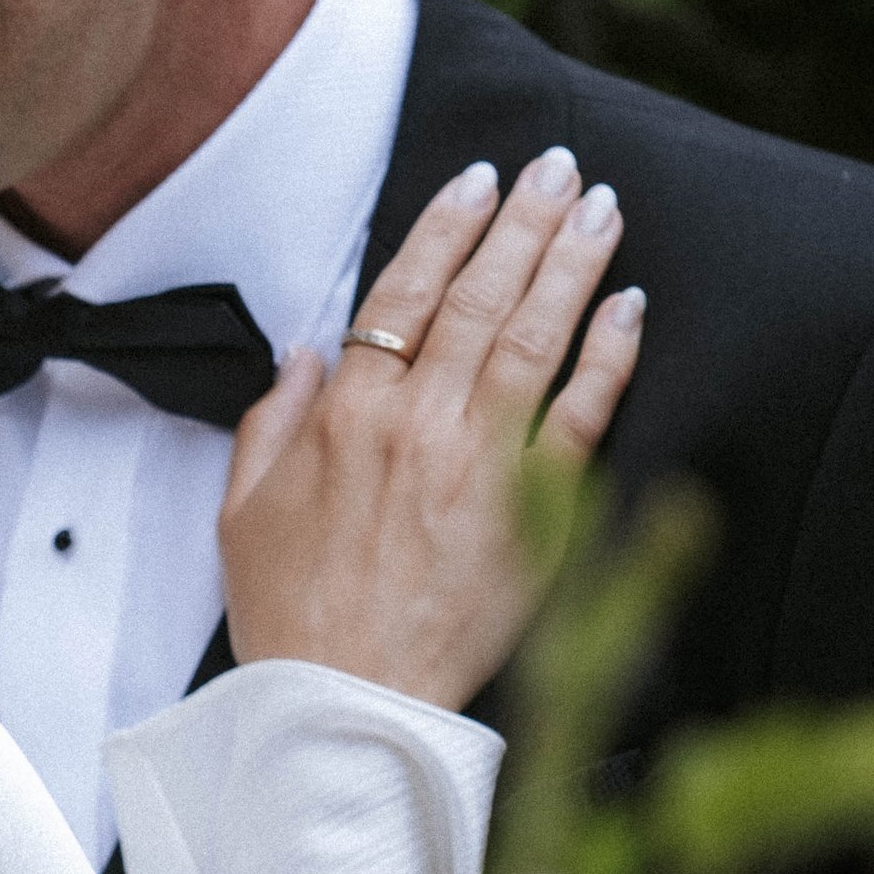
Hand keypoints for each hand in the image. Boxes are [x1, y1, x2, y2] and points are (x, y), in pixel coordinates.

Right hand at [220, 147, 643, 709]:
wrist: (344, 705)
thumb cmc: (292, 615)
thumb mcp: (243, 510)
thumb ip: (271, 420)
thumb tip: (305, 353)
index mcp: (344, 416)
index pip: (403, 293)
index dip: (446, 228)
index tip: (479, 182)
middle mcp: (415, 425)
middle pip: (479, 297)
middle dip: (525, 221)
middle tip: (560, 167)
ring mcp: (478, 466)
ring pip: (534, 336)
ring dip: (572, 263)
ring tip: (602, 208)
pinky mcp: (531, 515)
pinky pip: (580, 417)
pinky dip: (609, 355)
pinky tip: (630, 307)